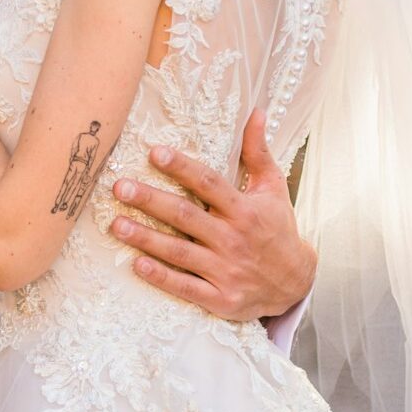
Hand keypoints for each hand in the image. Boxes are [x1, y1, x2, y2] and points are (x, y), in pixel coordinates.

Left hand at [110, 109, 316, 320]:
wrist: (296, 284)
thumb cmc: (277, 229)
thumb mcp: (273, 189)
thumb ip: (257, 152)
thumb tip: (255, 112)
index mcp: (244, 210)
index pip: (209, 184)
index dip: (182, 167)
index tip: (154, 152)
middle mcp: (233, 239)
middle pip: (186, 216)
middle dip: (151, 200)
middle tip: (119, 187)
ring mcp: (226, 271)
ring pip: (179, 252)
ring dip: (146, 239)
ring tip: (115, 224)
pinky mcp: (221, 299)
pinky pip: (186, 287)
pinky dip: (161, 277)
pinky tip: (136, 264)